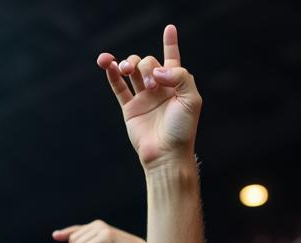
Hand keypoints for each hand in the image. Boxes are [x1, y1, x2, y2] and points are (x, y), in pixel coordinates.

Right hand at [97, 24, 200, 168]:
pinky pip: (118, 87)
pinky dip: (112, 74)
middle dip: (146, 66)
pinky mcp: (130, 109)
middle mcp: (160, 89)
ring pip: (131, 70)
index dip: (170, 43)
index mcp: (176, 86)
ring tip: (125, 69)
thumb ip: (179, 76)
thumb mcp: (191, 99)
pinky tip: (108, 64)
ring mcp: (144, 98)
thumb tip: (156, 71)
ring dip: (127, 63)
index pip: (172, 60)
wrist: (167, 154)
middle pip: (147, 62)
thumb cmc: (183, 130)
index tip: (170, 28)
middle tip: (153, 86)